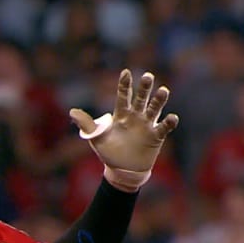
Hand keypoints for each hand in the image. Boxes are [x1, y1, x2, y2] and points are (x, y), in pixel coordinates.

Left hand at [69, 70, 178, 191]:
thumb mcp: (96, 138)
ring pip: (154, 109)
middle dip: (144, 88)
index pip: (123, 96)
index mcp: (121, 114)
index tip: (125, 72)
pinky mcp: (156, 136)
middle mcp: (136, 116)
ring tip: (163, 90)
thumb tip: (71, 112)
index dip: (124, 85)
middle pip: (141, 99)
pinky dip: (169, 122)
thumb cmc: (109, 151)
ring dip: (159, 100)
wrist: (122, 170)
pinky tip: (172, 117)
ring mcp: (147, 125)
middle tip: (147, 76)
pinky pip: (164, 127)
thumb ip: (87, 124)